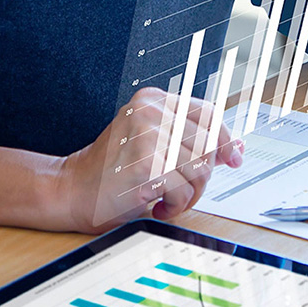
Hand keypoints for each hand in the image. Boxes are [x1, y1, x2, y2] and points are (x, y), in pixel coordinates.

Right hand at [54, 87, 243, 232]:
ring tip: (167, 198)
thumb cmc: (113, 170)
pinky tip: (157, 205)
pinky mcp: (145, 163)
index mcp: (153, 100)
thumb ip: (191, 140)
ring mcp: (147, 135)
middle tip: (180, 189)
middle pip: (209, 145)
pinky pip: (184, 190)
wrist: (72, 190)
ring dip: (189, 194)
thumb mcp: (153, 144)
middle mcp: (150, 111)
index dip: (226, 139)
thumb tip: (235, 149)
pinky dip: (176, 206)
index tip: (234, 159)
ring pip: (201, 170)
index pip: (209, 114)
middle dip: (201, 176)